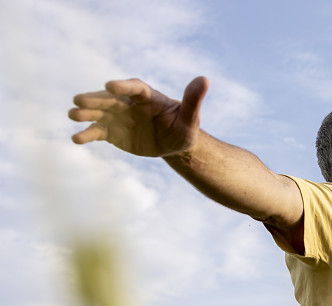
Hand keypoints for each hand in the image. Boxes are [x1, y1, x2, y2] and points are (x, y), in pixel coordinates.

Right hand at [68, 76, 208, 156]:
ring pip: (99, 113)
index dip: (122, 87)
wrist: (172, 144)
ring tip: (72, 115)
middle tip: (78, 100)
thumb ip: (193, 101)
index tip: (109, 85)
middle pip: (110, 99)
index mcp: (148, 97)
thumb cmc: (183, 128)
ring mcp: (118, 117)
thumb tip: (204, 79)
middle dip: (94, 99)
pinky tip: (76, 139)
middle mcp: (129, 104)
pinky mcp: (112, 132)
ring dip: (85, 113)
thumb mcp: (190, 118)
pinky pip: (97, 132)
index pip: (134, 88)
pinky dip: (87, 135)